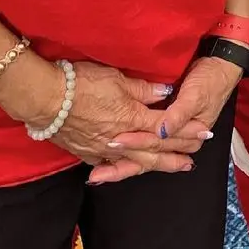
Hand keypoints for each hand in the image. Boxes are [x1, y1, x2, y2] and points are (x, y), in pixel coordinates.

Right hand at [0, 56, 198, 178]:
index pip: (165, 126)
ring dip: (158, 164)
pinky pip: (111, 165)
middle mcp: (121, 138)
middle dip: (177, 153)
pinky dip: (125, 169)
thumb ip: (143, 89)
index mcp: (131, 117)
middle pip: (155, 149)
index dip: (186, 129)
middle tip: (195, 158)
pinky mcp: (87, 153)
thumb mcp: (117, 77)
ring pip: (137, 161)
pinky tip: (133, 170)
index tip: (203, 132)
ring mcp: (103, 149)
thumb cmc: (81, 82)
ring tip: (176, 167)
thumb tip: (166, 92)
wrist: (45, 99)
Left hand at [88, 55, 241, 185]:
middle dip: (121, 167)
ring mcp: (169, 134)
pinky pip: (142, 144)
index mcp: (187, 136)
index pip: (156, 145)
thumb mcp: (195, 96)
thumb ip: (177, 115)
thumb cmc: (210, 81)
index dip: (135, 145)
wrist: (220, 66)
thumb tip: (161, 131)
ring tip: (98, 173)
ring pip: (142, 156)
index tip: (114, 143)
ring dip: (120, 165)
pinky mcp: (164, 126)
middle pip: (146, 158)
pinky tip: (109, 158)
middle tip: (97, 175)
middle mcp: (176, 140)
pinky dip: (126, 153)